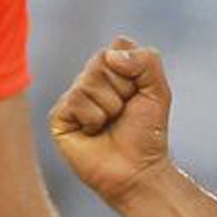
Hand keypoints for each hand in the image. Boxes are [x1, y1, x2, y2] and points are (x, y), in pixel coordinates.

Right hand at [47, 39, 174, 204]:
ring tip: (109, 125)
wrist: (138, 170)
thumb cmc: (147, 133)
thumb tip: (110, 56)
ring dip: (109, 107)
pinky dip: (93, 119)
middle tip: (123, 113)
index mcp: (111, 69)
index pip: (118, 46)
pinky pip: (76, 101)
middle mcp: (88, 80)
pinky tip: (93, 133)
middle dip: (122, 90)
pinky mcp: (59, 117)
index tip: (138, 96)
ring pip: (89, 82)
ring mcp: (72, 98)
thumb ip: (146, 60)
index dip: (135, 72)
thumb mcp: (158, 90)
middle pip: (102, 61)